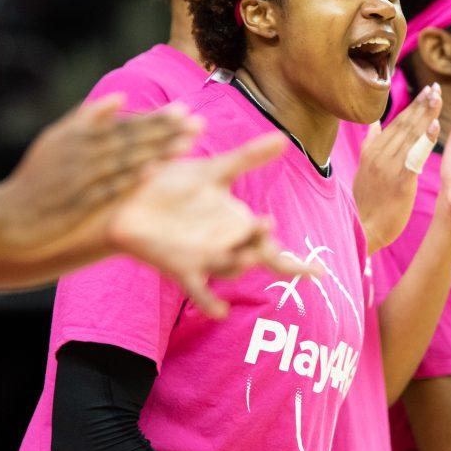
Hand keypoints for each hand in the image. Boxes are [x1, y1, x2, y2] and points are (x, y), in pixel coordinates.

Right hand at [0, 96, 199, 258]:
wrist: (3, 216)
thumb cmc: (34, 178)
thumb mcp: (54, 140)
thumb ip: (87, 118)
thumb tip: (120, 97)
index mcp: (77, 136)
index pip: (124, 124)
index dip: (156, 118)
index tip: (185, 111)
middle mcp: (80, 153)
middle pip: (131, 139)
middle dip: (166, 131)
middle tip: (198, 123)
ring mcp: (79, 178)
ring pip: (124, 160)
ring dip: (156, 151)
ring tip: (186, 144)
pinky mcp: (77, 204)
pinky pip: (108, 189)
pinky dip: (130, 179)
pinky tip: (152, 172)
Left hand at [108, 132, 315, 316]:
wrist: (129, 198)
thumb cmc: (172, 185)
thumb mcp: (214, 170)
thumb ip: (249, 158)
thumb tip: (284, 139)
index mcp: (237, 224)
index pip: (273, 247)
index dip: (299, 264)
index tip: (321, 272)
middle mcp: (226, 244)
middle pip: (257, 256)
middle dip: (265, 245)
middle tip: (266, 224)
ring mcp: (205, 257)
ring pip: (232, 267)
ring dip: (241, 263)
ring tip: (246, 253)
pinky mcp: (180, 266)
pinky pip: (197, 289)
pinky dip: (209, 301)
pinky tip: (221, 310)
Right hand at [352, 83, 441, 251]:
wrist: (364, 228)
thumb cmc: (367, 201)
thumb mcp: (364, 169)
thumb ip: (371, 145)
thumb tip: (374, 124)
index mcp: (372, 151)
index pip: (396, 122)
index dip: (413, 106)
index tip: (427, 91)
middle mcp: (379, 154)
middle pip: (404, 124)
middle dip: (421, 105)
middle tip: (436, 88)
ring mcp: (388, 167)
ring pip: (410, 136)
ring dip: (426, 116)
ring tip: (438, 99)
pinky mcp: (399, 181)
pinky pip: (414, 156)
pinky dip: (425, 140)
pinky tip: (436, 127)